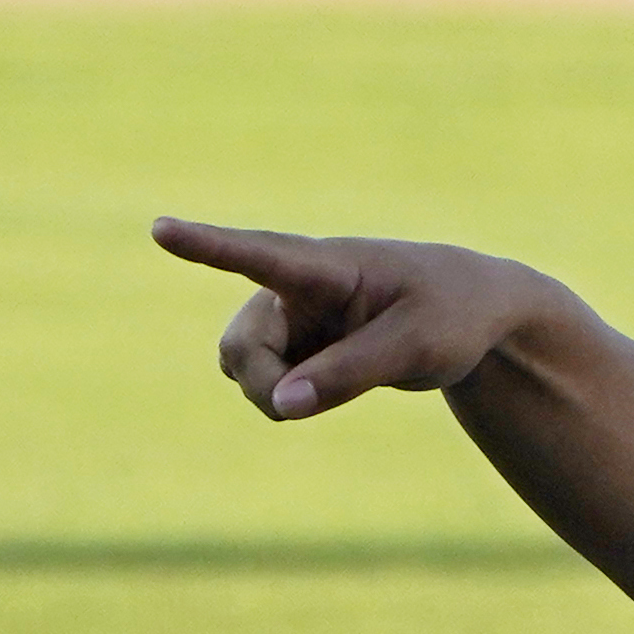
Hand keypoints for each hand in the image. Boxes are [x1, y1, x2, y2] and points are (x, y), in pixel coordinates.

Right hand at [152, 218, 561, 420]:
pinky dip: (283, 398)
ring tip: (332, 387)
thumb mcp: (417, 346)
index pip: (261, 253)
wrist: (473, 315)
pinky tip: (322, 387)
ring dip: (272, 392)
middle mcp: (295, 286)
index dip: (208, 245)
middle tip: (308, 403)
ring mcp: (290, 315)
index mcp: (328, 266)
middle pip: (242, 344)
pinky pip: (261, 381)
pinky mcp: (294, 343)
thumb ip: (349, 374)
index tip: (160, 229)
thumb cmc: (451, 314)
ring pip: (241, 365)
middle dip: (263, 384)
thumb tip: (281, 404)